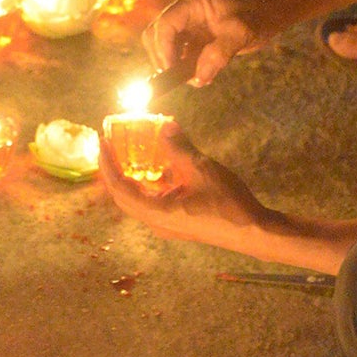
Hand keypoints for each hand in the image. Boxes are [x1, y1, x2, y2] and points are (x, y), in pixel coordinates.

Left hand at [99, 122, 273, 250]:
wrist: (254, 232)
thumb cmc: (227, 203)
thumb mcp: (201, 168)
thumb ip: (178, 147)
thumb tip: (165, 124)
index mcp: (156, 212)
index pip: (119, 187)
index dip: (107, 163)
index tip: (102, 140)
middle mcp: (156, 222)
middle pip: (123, 196)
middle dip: (112, 170)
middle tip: (109, 144)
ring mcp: (167, 225)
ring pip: (137, 200)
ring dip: (129, 178)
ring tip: (127, 153)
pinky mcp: (178, 223)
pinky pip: (152, 202)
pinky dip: (147, 184)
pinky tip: (155, 166)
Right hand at [146, 0, 278, 86]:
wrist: (270, 13)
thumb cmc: (257, 16)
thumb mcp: (240, 34)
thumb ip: (218, 55)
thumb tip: (198, 78)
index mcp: (191, 2)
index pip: (165, 25)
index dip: (164, 49)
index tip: (171, 70)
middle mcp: (184, 11)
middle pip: (156, 34)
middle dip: (162, 57)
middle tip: (175, 77)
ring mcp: (188, 24)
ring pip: (164, 45)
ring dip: (173, 64)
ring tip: (192, 79)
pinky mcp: (194, 37)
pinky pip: (179, 53)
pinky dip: (184, 66)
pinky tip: (199, 76)